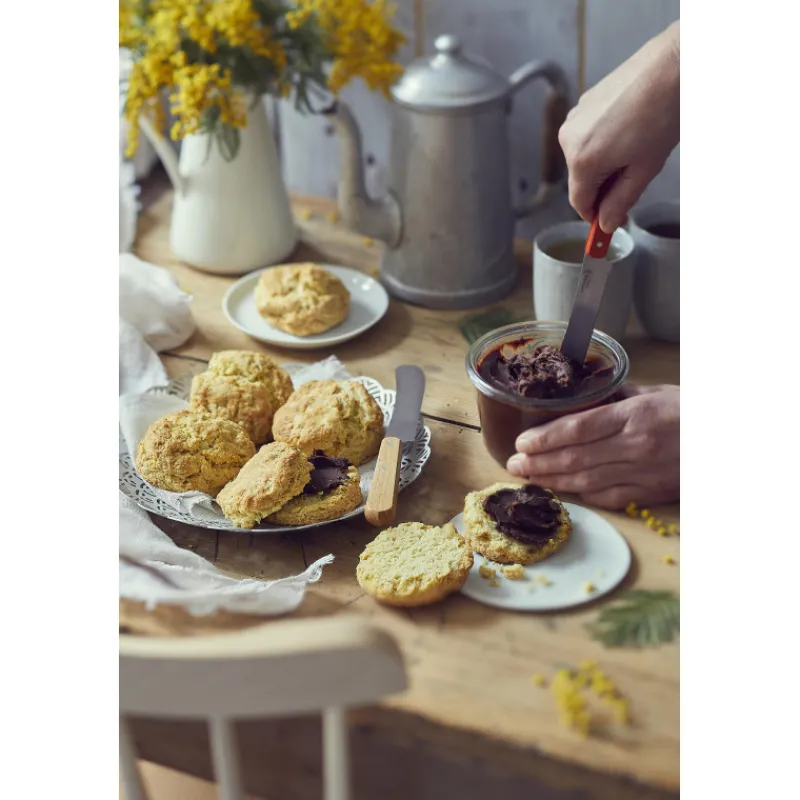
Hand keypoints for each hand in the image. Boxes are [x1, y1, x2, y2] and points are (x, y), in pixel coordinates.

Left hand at [506, 385, 678, 509]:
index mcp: (634, 415)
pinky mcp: (651, 492)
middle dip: (538, 463)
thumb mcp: (653, 392)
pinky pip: (610, 496)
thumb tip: (581, 398)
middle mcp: (635, 445)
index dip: (545, 438)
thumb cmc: (689, 410)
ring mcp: (643, 472)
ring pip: (587, 480)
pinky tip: (562, 491)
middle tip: (512, 467)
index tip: (521, 443)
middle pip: (575, 457)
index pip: (579, 429)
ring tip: (528, 480)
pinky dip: (583, 494)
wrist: (727, 439)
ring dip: (553, 481)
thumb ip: (615, 396)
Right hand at [558, 21, 679, 232]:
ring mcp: (574, 119)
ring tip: (636, 149)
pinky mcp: (584, 104)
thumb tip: (606, 223)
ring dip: (604, 164)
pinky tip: (629, 132)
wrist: (671, 66)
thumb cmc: (662, 114)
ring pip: (584, 158)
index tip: (607, 226)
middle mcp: (569, 140)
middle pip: (581, 180)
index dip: (595, 217)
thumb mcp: (644, 170)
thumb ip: (620, 202)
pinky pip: (587, 137)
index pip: (579, 203)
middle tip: (634, 179)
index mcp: (581, 160)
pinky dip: (604, 143)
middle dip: (603, 187)